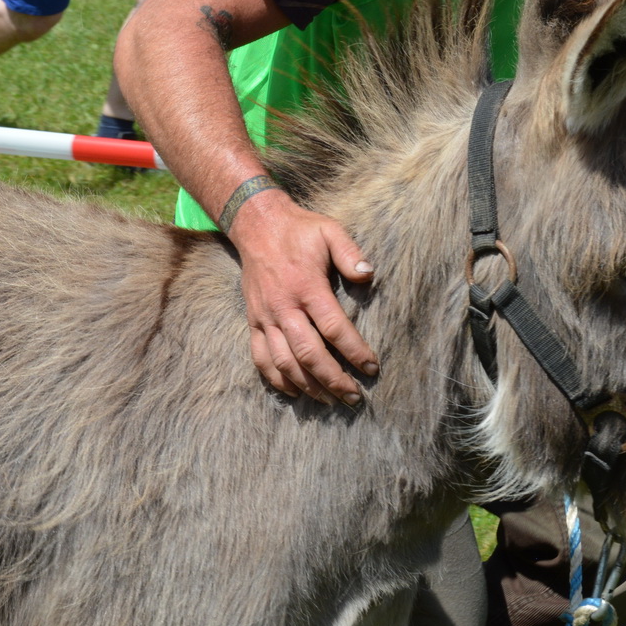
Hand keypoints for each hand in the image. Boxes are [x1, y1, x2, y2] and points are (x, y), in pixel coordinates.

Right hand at [226, 192, 376, 404]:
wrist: (256, 225)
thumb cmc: (299, 230)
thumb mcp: (329, 231)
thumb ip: (350, 253)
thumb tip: (369, 275)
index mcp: (307, 286)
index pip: (334, 329)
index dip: (355, 352)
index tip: (372, 368)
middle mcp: (284, 307)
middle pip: (310, 354)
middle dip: (334, 380)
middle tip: (354, 397)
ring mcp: (265, 317)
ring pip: (285, 363)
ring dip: (308, 386)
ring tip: (330, 400)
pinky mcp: (253, 322)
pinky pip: (261, 358)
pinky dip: (277, 380)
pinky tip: (295, 392)